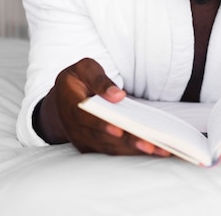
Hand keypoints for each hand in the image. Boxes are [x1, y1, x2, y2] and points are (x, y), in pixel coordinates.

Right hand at [35, 58, 169, 156]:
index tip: (119, 130)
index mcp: (71, 105)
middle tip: (150, 145)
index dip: (102, 126)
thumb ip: (98, 79)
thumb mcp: (83, 68)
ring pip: (110, 148)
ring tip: (159, 150)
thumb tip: (118, 95)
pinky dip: (132, 151)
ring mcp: (83, 140)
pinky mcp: (93, 146)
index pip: (87, 119)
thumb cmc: (77, 79)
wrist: (61, 99)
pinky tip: (153, 150)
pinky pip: (113, 150)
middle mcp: (76, 128)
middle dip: (127, 142)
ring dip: (134, 150)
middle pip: (103, 138)